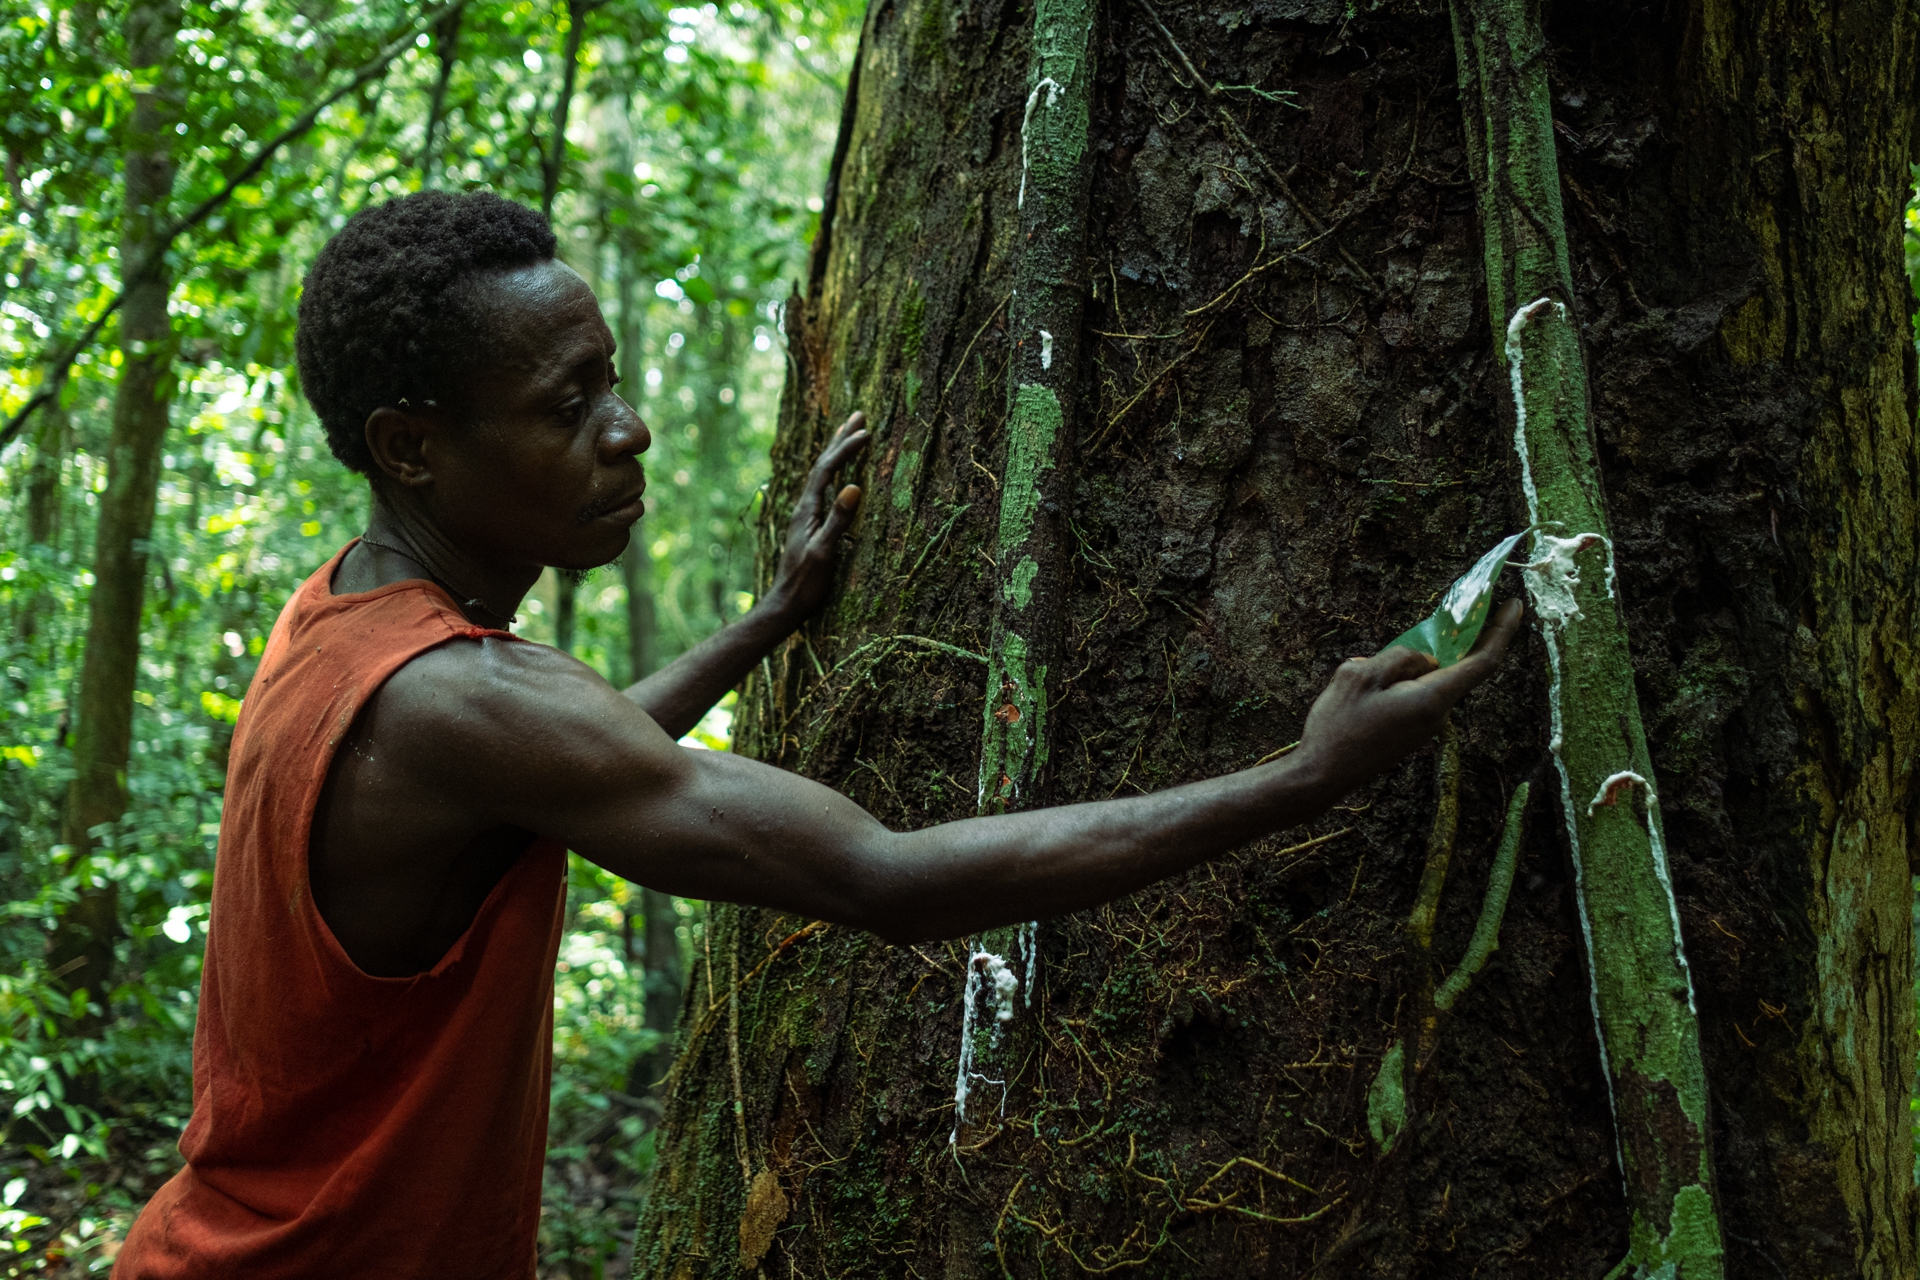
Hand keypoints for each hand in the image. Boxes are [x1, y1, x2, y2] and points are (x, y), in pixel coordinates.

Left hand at [763, 412, 870, 619]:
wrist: (785, 605)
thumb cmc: (805, 583)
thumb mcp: (825, 552)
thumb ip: (839, 520)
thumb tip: (854, 486)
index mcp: (807, 510)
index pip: (827, 470)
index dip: (846, 450)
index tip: (866, 433)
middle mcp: (804, 507)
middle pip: (822, 465)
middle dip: (840, 440)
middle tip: (858, 415)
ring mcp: (806, 516)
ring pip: (822, 475)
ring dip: (836, 452)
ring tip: (849, 434)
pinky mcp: (810, 526)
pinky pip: (824, 489)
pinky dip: (834, 473)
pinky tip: (838, 476)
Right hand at [1289, 599, 1523, 798]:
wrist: (1322, 775)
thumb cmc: (1338, 726)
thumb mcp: (1358, 675)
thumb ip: (1399, 658)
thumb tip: (1425, 658)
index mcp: (1430, 700)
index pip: (1482, 662)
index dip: (1502, 631)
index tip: (1515, 604)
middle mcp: (1437, 716)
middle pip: (1451, 667)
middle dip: (1438, 645)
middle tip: (1420, 629)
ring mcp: (1426, 727)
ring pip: (1427, 681)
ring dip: (1405, 669)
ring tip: (1365, 675)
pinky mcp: (1413, 733)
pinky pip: (1415, 695)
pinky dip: (1400, 683)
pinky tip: (1365, 691)